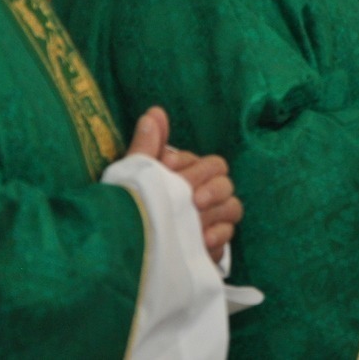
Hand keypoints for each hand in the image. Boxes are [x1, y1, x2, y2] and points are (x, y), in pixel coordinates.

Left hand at [126, 107, 242, 261]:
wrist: (125, 247)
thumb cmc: (132, 205)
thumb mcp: (136, 175)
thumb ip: (148, 145)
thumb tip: (154, 112)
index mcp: (192, 176)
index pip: (211, 164)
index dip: (192, 164)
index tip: (167, 168)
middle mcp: (206, 195)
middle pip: (226, 182)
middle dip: (212, 188)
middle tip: (192, 198)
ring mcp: (212, 220)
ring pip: (233, 207)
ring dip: (217, 211)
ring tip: (197, 218)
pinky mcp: (211, 246)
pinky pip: (228, 237)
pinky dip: (218, 235)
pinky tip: (202, 239)